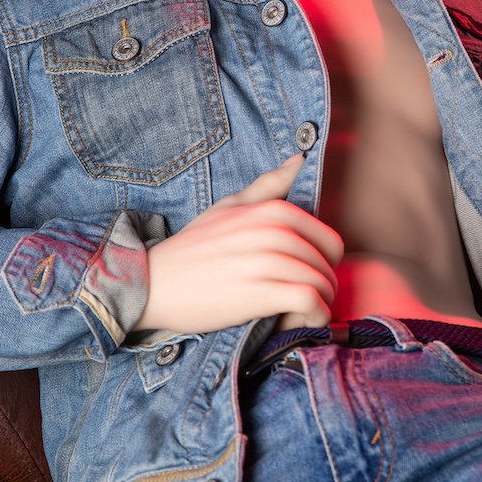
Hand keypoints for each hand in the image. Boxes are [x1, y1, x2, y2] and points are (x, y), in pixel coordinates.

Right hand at [133, 154, 343, 333]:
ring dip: (319, 306)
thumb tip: (300, 158)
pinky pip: (309, 303)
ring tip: (298, 315)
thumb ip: (268, 185)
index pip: (329, 240)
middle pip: (327, 265)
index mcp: (271, 211)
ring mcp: (265, 262)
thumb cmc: (192, 249)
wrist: (153, 283)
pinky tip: (298, 322)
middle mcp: (272, 232)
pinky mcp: (259, 294)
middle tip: (302, 301)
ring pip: (321, 285)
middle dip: (323, 287)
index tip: (306, 278)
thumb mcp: (228, 207)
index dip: (324, 264)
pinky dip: (314, 316)